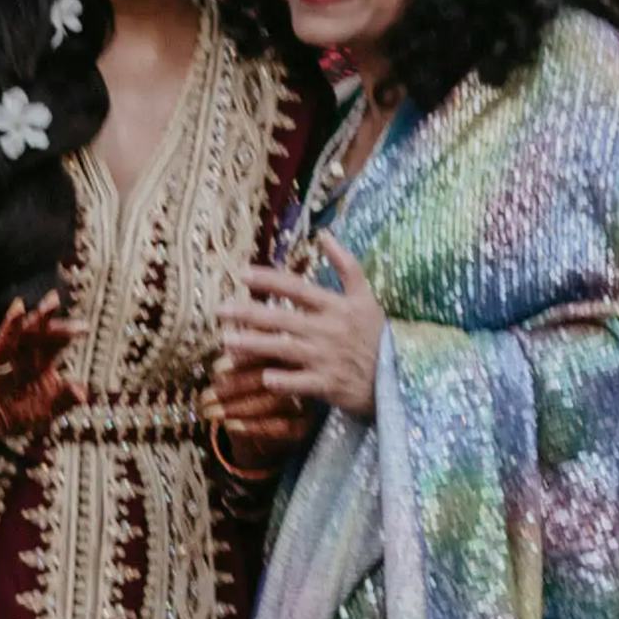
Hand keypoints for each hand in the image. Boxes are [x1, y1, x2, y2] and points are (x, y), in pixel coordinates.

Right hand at [0, 294, 70, 450]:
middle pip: (29, 336)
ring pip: (4, 344)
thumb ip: (62, 401)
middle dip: (41, 319)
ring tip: (18, 307)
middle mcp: (16, 360)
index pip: (51, 343)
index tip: (83, 327)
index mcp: (35, 364)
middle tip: (54, 300)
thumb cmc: (16, 415)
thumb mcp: (42, 411)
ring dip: (11, 326)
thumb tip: (83, 393)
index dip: (65, 333)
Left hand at [204, 361, 313, 475]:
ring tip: (211, 412)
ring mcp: (304, 400)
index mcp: (287, 353)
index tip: (217, 369)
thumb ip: (237, 351)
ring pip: (273, 402)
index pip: (267, 353)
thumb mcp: (242, 366)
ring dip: (236, 408)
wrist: (261, 430)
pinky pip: (279, 427)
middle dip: (233, 387)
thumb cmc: (248, 389)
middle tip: (207, 396)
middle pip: (269, 377)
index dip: (242, 360)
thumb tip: (224, 341)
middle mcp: (300, 375)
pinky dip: (251, 426)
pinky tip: (230, 426)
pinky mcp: (303, 424)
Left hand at [223, 247, 382, 425]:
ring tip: (227, 341)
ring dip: (254, 344)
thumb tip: (324, 233)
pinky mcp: (328, 384)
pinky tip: (261, 377)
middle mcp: (329, 329)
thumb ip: (345, 265)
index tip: (241, 273)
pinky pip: (299, 382)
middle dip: (248, 312)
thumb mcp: (366, 296)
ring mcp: (327, 358)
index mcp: (337, 306)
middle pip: (281, 318)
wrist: (399, 375)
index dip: (269, 280)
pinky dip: (281, 380)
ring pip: (283, 349)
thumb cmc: (376, 335)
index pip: (296, 288)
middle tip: (219, 309)